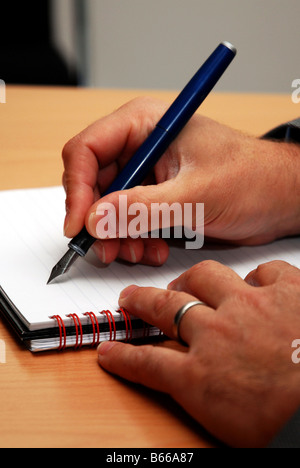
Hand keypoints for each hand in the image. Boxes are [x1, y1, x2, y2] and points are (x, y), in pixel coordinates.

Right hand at [62, 97, 299, 265]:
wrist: (281, 197)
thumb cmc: (253, 179)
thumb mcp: (196, 195)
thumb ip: (142, 208)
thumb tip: (94, 219)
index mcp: (146, 124)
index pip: (88, 149)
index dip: (77, 189)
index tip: (80, 226)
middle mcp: (141, 146)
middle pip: (93, 182)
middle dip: (99, 220)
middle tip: (107, 249)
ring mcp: (148, 174)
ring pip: (108, 207)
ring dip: (117, 236)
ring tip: (139, 252)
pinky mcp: (157, 197)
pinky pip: (128, 221)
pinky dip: (133, 239)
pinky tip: (152, 249)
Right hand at [98, 260, 299, 447]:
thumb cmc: (287, 421)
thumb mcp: (229, 422)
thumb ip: (203, 396)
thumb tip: (193, 384)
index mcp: (201, 376)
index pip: (147, 362)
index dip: (123, 356)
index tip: (108, 351)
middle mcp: (218, 334)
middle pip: (165, 308)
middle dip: (141, 303)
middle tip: (131, 299)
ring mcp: (250, 307)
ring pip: (203, 278)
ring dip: (190, 281)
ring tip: (186, 284)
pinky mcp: (286, 291)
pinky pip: (263, 272)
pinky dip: (256, 278)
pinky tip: (256, 285)